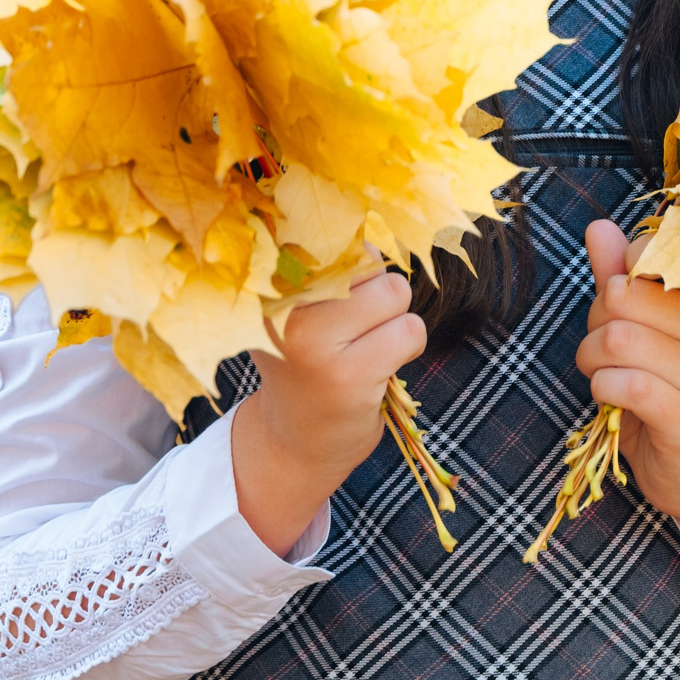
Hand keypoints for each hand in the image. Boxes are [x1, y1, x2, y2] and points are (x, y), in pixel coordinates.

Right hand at [232, 265, 425, 556]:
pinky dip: (408, 347)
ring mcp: (314, 344)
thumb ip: (327, 271)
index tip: (341, 300)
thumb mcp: (299, 310)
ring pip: (394, 292)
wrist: (293, 441)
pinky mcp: (349, 376)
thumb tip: (374, 237)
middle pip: (370, 263)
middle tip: (352, 332)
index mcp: (268, 284)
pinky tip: (376, 370)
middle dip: (377, 294)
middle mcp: (284, 308)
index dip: (354, 266)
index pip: (336, 240)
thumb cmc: (306, 362)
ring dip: (395, 320)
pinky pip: (410, 331)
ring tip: (365, 348)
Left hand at [574, 219, 679, 575]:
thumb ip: (619, 279)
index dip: (613, 280)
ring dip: (592, 360)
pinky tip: (613, 399)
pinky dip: (604, 389)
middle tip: (603, 351)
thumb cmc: (667, 393)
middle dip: (593, 323)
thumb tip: (598, 227)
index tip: (618, 312)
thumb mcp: (640, 331)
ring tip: (604, 376)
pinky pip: (628, 384)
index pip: (646, 255)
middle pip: (622, 296)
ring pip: (618, 339)